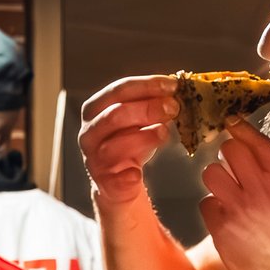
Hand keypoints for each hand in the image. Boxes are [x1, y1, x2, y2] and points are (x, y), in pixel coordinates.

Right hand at [78, 75, 177, 209]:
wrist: (118, 182)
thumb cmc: (130, 143)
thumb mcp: (139, 120)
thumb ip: (153, 105)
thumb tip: (180, 91)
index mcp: (95, 110)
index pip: (119, 90)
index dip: (147, 85)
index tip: (173, 85)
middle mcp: (90, 133)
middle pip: (115, 115)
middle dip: (147, 108)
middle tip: (173, 107)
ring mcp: (94, 160)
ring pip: (114, 146)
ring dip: (143, 137)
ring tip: (165, 132)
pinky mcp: (105, 184)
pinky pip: (115, 180)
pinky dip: (127, 176)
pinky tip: (138, 174)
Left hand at [198, 120, 269, 269]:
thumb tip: (251, 146)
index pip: (256, 140)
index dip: (239, 129)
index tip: (230, 123)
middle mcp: (262, 188)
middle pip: (229, 150)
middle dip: (226, 157)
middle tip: (231, 170)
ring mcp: (240, 207)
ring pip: (210, 172)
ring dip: (215, 181)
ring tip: (226, 195)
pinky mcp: (221, 226)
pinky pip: (205, 203)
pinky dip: (212, 211)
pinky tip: (226, 222)